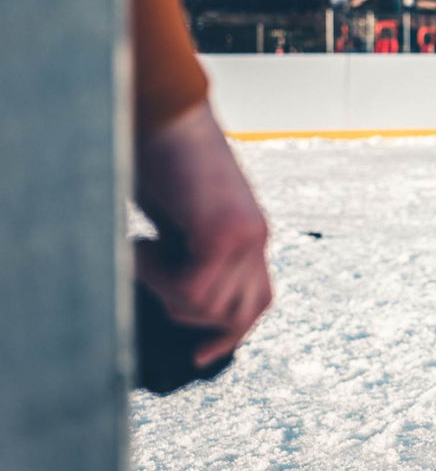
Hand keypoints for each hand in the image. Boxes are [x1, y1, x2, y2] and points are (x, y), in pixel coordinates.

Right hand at [134, 101, 272, 368]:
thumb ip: (190, 254)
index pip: (258, 301)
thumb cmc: (163, 158)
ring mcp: (246, 236)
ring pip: (209, 308)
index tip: (201, 356)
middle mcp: (257, 238)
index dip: (232, 334)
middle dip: (190, 315)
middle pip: (241, 314)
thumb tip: (180, 304)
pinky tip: (141, 244)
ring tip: (143, 248)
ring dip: (164, 289)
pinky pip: (193, 290)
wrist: (166, 113)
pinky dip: (156, 278)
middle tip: (150, 272)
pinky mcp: (225, 233)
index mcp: (250, 235)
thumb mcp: (181, 218)